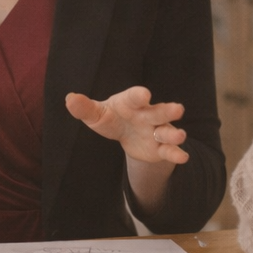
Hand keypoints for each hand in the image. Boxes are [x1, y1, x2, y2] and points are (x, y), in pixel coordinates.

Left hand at [66, 87, 187, 164]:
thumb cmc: (112, 119)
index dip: (139, 95)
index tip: (144, 94)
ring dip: (173, 133)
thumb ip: (85, 108)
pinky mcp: (160, 148)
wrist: (127, 135)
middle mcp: (148, 114)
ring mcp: (157, 131)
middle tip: (178, 109)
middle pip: (158, 112)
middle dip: (167, 110)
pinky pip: (169, 150)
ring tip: (179, 135)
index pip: (135, 97)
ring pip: (167, 131)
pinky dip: (176, 153)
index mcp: (131, 103)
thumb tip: (70, 99)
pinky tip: (182, 157)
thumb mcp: (97, 115)